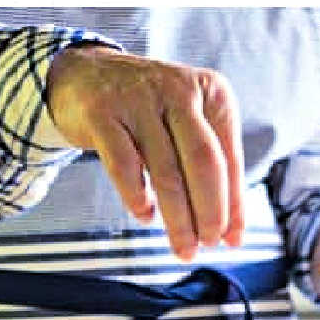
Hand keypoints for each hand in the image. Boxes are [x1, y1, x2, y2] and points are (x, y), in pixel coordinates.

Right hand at [45, 46, 245, 262]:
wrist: (85, 73)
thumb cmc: (145, 107)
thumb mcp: (185, 121)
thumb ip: (209, 168)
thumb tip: (231, 231)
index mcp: (210, 90)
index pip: (229, 157)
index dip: (234, 203)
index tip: (232, 238)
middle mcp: (178, 89)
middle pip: (203, 162)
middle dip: (209, 213)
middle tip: (207, 244)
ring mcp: (138, 99)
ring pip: (165, 170)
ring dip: (177, 218)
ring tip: (181, 246)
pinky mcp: (102, 113)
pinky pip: (124, 165)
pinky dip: (137, 197)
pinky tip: (145, 215)